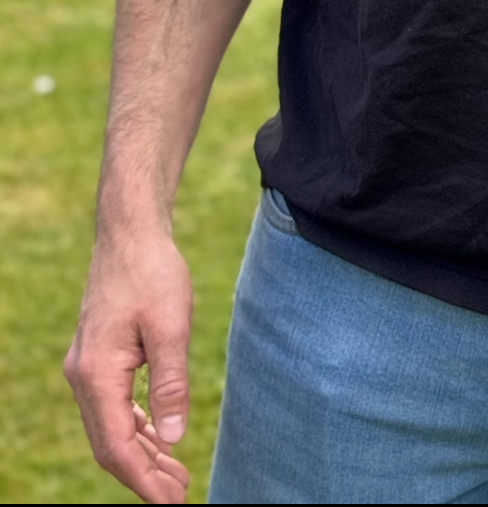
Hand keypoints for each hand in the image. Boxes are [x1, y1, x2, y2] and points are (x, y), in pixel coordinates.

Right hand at [64, 227, 193, 504]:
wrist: (131, 232)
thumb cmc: (153, 272)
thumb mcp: (171, 326)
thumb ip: (171, 384)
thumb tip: (173, 440)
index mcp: (96, 375)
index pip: (117, 447)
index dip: (144, 481)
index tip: (172, 502)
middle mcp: (83, 377)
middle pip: (111, 445)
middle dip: (144, 475)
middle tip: (180, 494)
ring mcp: (88, 368)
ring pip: (112, 428)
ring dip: (142, 454)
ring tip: (176, 475)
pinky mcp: (99, 358)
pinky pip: (114, 407)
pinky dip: (137, 428)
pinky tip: (159, 439)